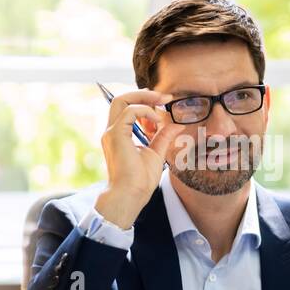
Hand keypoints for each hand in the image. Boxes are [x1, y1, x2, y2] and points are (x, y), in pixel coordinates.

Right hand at [95, 89, 183, 228]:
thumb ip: (163, 137)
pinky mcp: (116, 135)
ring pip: (122, 100)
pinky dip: (146, 111)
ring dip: (144, 98)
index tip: (165, 104)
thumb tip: (177, 126)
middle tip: (165, 97)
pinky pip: (130, 112)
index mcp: (119, 135)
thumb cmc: (140, 181)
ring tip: (162, 103)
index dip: (146, 102)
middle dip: (144, 94)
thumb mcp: (156, 153)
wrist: (130, 196)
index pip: (128, 108)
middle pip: (122, 99)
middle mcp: (112, 131)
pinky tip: (157, 121)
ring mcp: (112, 132)